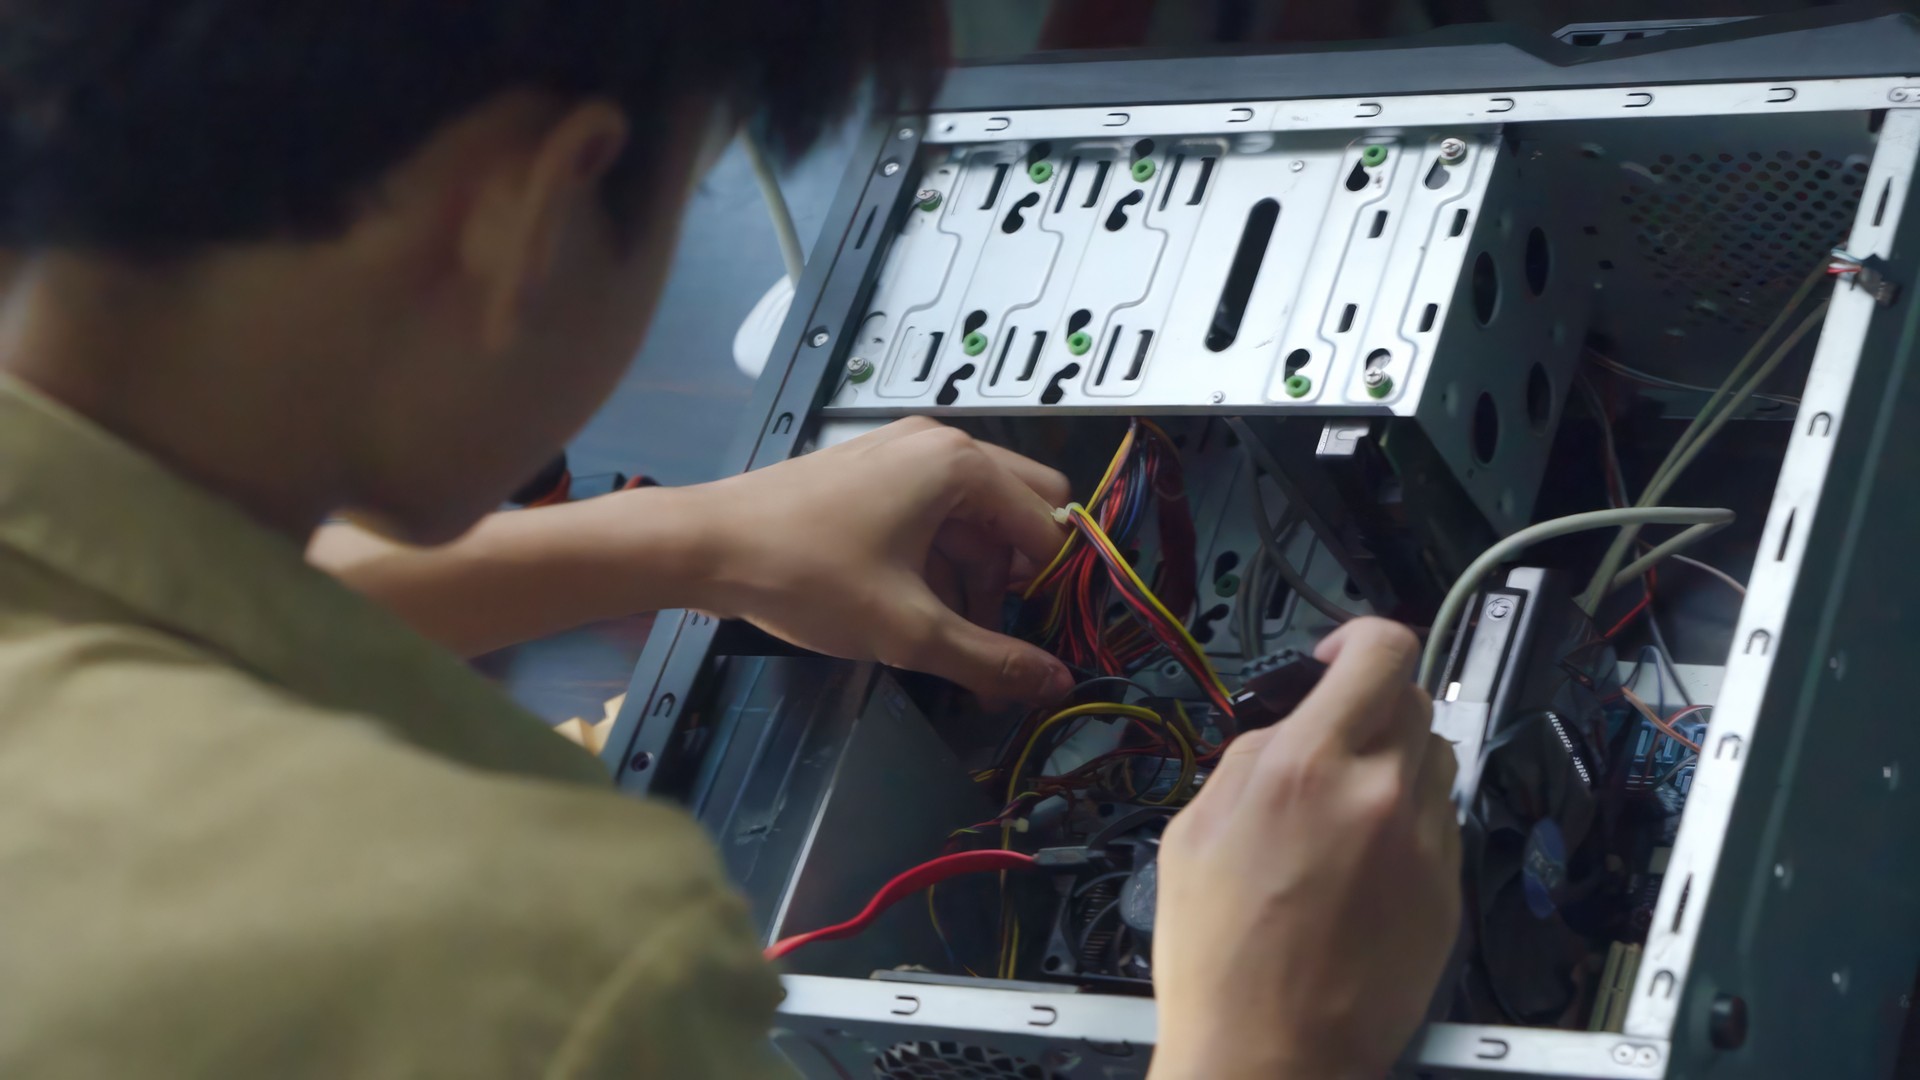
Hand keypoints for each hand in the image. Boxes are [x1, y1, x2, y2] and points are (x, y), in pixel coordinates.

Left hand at [684, 418, 1075, 701]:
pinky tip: (926, 619)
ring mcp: (901, 456)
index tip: (1051, 640)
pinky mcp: (872, 476)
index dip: (1056, 589)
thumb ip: (989, 658)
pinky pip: (934, 518)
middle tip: (1008, 633)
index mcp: (959, 466)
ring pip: (975, 520)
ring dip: (978, 581)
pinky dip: (941, 566)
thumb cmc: (800, 572)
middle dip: (1020, 578)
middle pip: (1020, 511)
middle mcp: (937, 447)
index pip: (1047, 525)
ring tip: (961, 646)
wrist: (704, 548)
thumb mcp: (908, 629)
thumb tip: (1051, 683)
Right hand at [1149, 618, 1459, 1079]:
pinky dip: (1406, 821)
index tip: (1336, 658)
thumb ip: (1247, 760)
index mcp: (1306, 766)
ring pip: (1433, 756)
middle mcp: (1378, 793)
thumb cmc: (1220, 959)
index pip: (1379, 649)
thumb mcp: (1192, 831)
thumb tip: (1280, 729)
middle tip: (1333, 738)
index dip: (1358, 639)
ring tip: (1346, 807)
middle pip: (1412, 696)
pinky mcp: (1448, 890)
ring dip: (1394, 761)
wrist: (1269, 1052)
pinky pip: (1439, 822)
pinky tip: (1361, 863)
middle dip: (1371, 704)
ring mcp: (1423, 843)